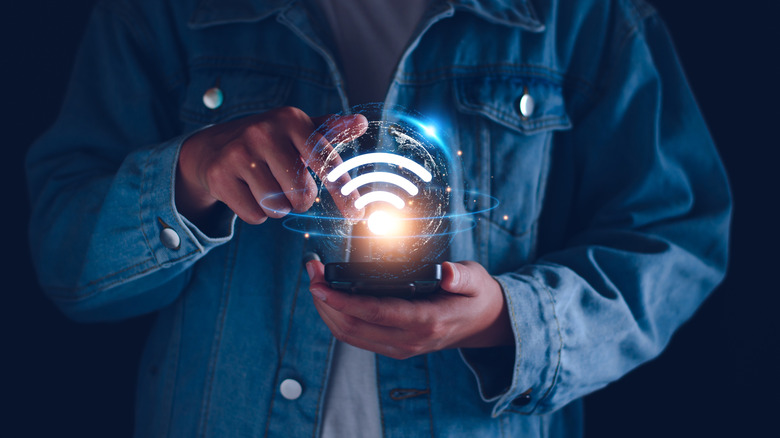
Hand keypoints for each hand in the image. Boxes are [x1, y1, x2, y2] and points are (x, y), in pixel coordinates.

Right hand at [176, 107, 367, 224]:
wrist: (213, 147)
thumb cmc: (269, 142)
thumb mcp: (298, 132)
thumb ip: (331, 131)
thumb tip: (362, 122)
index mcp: (291, 120)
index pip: (326, 163)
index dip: (344, 194)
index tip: (356, 215)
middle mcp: (264, 132)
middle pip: (302, 195)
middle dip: (300, 200)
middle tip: (287, 185)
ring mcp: (238, 153)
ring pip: (277, 208)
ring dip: (277, 206)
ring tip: (264, 184)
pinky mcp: (219, 176)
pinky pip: (254, 215)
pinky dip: (255, 212)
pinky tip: (246, 191)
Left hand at [306, 260, 513, 359]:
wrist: (482, 324)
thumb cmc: (475, 296)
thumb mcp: (476, 280)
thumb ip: (462, 277)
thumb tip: (447, 274)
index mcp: (427, 322)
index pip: (375, 313)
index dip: (343, 299)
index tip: (320, 283)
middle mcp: (409, 340)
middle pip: (353, 327)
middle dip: (325, 300)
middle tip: (311, 271)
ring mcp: (400, 347)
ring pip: (349, 335)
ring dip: (326, 309)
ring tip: (315, 279)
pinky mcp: (393, 346)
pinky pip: (356, 337)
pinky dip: (337, 317)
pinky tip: (329, 296)